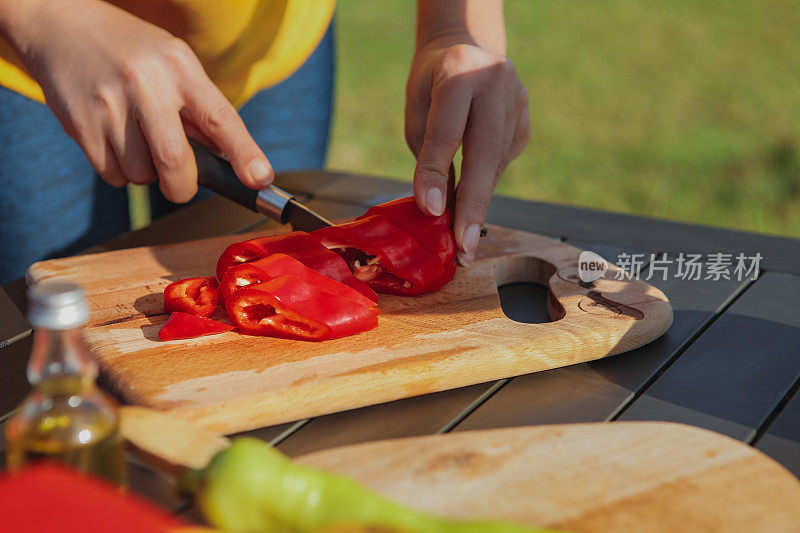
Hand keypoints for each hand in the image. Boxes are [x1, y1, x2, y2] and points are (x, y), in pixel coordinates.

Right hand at [4, 0, 271, 201]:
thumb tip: (231, 160)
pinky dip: (120, 171)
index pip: (220, 117)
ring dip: (146, 173)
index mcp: (179, 67)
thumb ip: (201, 110)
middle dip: (183, 187)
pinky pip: (113, 175)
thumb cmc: (131, 52)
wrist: (60, 26)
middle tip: (181, 187)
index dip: (244, 153)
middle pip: (175, 161)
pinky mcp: (80, 124)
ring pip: (142, 174)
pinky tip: (114, 140)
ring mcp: (110, 105)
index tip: (260, 178)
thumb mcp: (175, 64)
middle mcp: (145, 84)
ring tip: (137, 140)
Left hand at [405, 40, 529, 265]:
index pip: (446, 131)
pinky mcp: (527, 120)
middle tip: (464, 247)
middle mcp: (496, 82)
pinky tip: (472, 186)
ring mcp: (519, 101)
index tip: (432, 213)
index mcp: (460, 71)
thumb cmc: (432, 86)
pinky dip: (485, 182)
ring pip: (496, 164)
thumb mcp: (417, 110)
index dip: (436, 173)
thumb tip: (440, 210)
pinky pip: (502, 162)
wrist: (466, 47)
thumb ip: (427, 155)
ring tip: (463, 238)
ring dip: (478, 202)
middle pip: (484, 154)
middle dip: (472, 205)